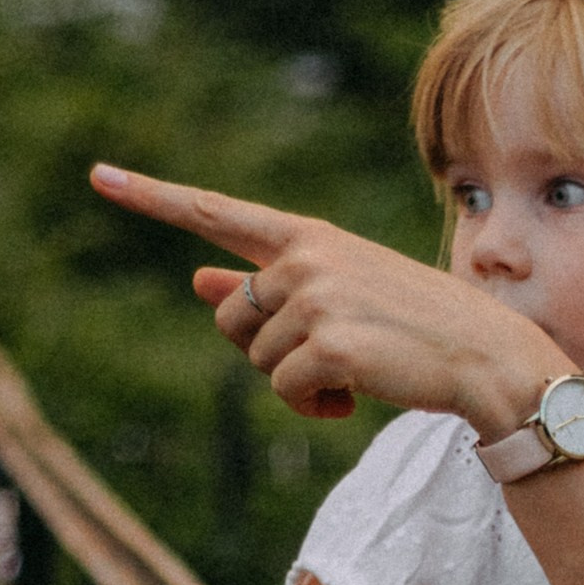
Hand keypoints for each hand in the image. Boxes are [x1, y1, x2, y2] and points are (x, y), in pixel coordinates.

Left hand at [88, 162, 562, 433]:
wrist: (484, 357)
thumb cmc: (413, 326)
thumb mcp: (340, 296)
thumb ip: (265, 287)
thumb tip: (197, 278)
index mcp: (308, 237)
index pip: (216, 212)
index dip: (152, 197)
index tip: (99, 176)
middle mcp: (305, 257)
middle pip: (231, 318)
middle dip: (265, 351)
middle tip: (328, 358)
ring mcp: (316, 296)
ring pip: (257, 361)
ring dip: (297, 383)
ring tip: (354, 373)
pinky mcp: (328, 343)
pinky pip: (284, 391)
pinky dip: (312, 407)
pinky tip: (353, 397)